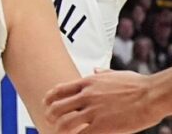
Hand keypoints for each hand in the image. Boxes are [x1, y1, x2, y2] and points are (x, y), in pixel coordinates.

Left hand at [45, 70, 162, 133]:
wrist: (151, 95)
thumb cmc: (138, 85)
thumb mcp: (115, 74)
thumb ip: (102, 73)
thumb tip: (95, 70)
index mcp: (88, 83)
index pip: (59, 90)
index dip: (49, 98)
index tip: (46, 104)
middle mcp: (86, 95)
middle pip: (57, 106)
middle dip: (50, 115)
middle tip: (50, 121)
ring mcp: (93, 111)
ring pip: (65, 122)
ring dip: (59, 129)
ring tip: (58, 132)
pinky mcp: (102, 125)